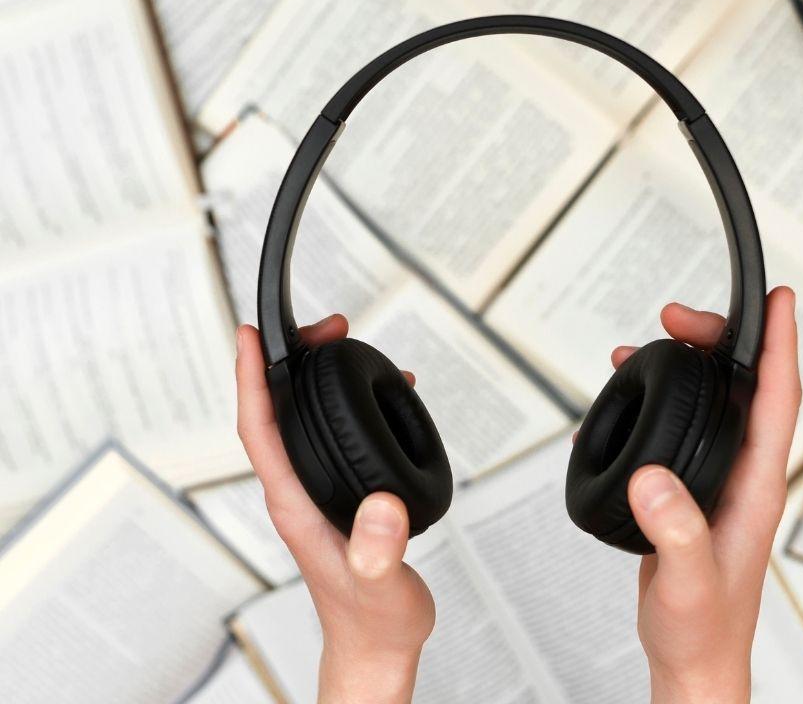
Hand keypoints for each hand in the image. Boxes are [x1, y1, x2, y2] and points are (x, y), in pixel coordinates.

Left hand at [235, 315, 432, 703]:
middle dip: (289, 361)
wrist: (376, 644)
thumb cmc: (373, 620)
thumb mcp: (381, 585)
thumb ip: (380, 551)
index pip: (259, 430)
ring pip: (298, 420)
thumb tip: (381, 507)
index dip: (249, 379)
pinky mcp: (334, 495)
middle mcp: (297, 493)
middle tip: (327, 329)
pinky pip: (326, 435)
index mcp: (295, 505)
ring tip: (342, 345)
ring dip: (313, 377)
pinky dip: (342, 404)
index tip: (250, 337)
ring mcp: (313, 493)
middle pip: (274, 412)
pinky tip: (373, 397)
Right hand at [614, 288, 800, 703]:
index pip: (778, 400)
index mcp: (756, 487)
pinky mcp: (690, 492)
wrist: (692, 657)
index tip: (779, 300)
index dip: (782, 344)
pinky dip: (653, 407)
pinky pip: (679, 431)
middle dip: (715, 343)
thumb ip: (676, 530)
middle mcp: (742, 476)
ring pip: (709, 405)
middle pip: (742, 388)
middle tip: (676, 318)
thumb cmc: (703, 628)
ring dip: (682, 370)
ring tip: (641, 349)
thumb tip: (653, 475)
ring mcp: (717, 482)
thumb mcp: (690, 580)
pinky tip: (623, 407)